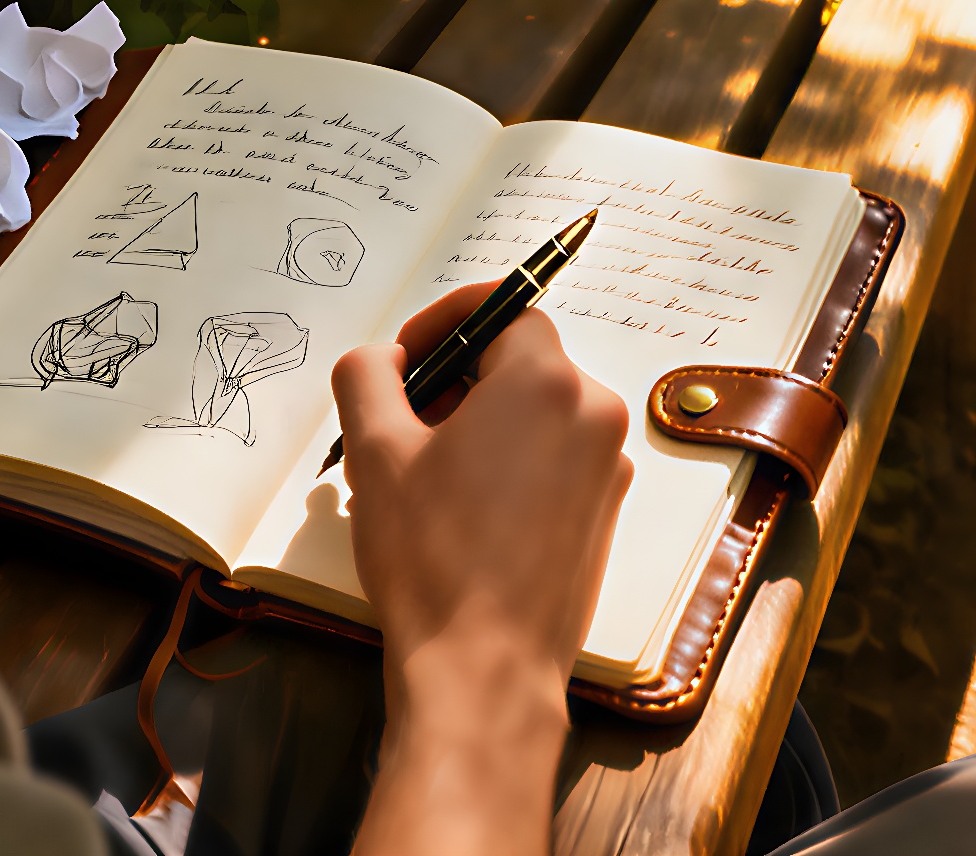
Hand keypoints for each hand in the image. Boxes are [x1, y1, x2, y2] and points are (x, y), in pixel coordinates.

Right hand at [332, 283, 632, 855]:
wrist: (485, 669)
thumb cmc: (432, 558)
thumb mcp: (374, 451)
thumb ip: (367, 376)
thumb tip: (383, 358)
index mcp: (547, 381)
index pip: (503, 308)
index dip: (445, 321)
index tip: (404, 355)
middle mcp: (594, 415)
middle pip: (519, 363)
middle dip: (455, 380)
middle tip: (399, 421)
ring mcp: (607, 470)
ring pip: (536, 414)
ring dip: (479, 425)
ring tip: (419, 477)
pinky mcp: (604, 516)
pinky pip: (554, 460)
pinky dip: (508, 464)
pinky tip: (457, 513)